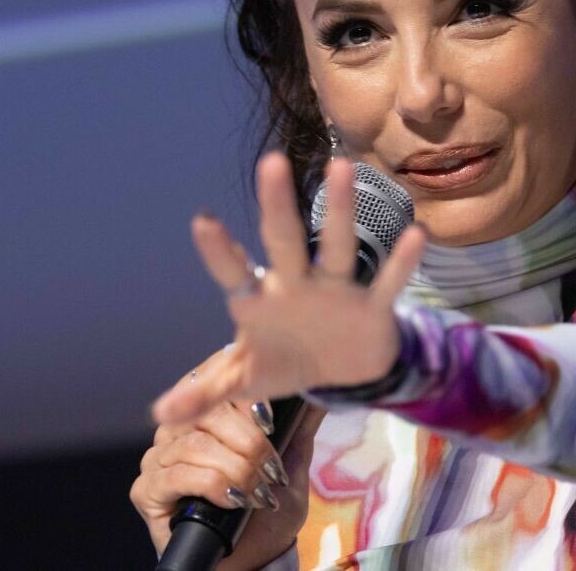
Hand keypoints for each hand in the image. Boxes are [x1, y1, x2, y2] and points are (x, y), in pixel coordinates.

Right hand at [130, 373, 327, 568]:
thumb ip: (299, 427)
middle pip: (206, 413)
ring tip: (259, 492)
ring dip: (236, 469)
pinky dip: (214, 485)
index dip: (240, 395)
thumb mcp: (289, 465)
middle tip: (272, 471)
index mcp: (202, 415)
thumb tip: (317, 394)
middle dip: (249, 442)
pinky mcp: (146, 491)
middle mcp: (173, 431)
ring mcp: (156, 460)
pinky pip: (179, 474)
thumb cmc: (264, 514)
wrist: (252, 561)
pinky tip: (234, 500)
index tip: (269, 418)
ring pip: (196, 444)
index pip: (211, 380)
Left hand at [152, 152, 426, 425]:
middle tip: (271, 162)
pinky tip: (416, 234)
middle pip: (284, 241)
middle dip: (277, 206)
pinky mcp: (371, 308)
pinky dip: (402, 264)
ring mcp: (336, 290)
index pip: (234, 272)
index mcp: (260, 300)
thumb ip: (206, 392)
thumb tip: (158, 413)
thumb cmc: (284, 360)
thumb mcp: (246, 380)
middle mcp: (296, 284)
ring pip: (337, 247)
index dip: (219, 252)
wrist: (343, 372)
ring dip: (340, 211)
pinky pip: (388, 283)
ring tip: (341, 167)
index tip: (203, 222)